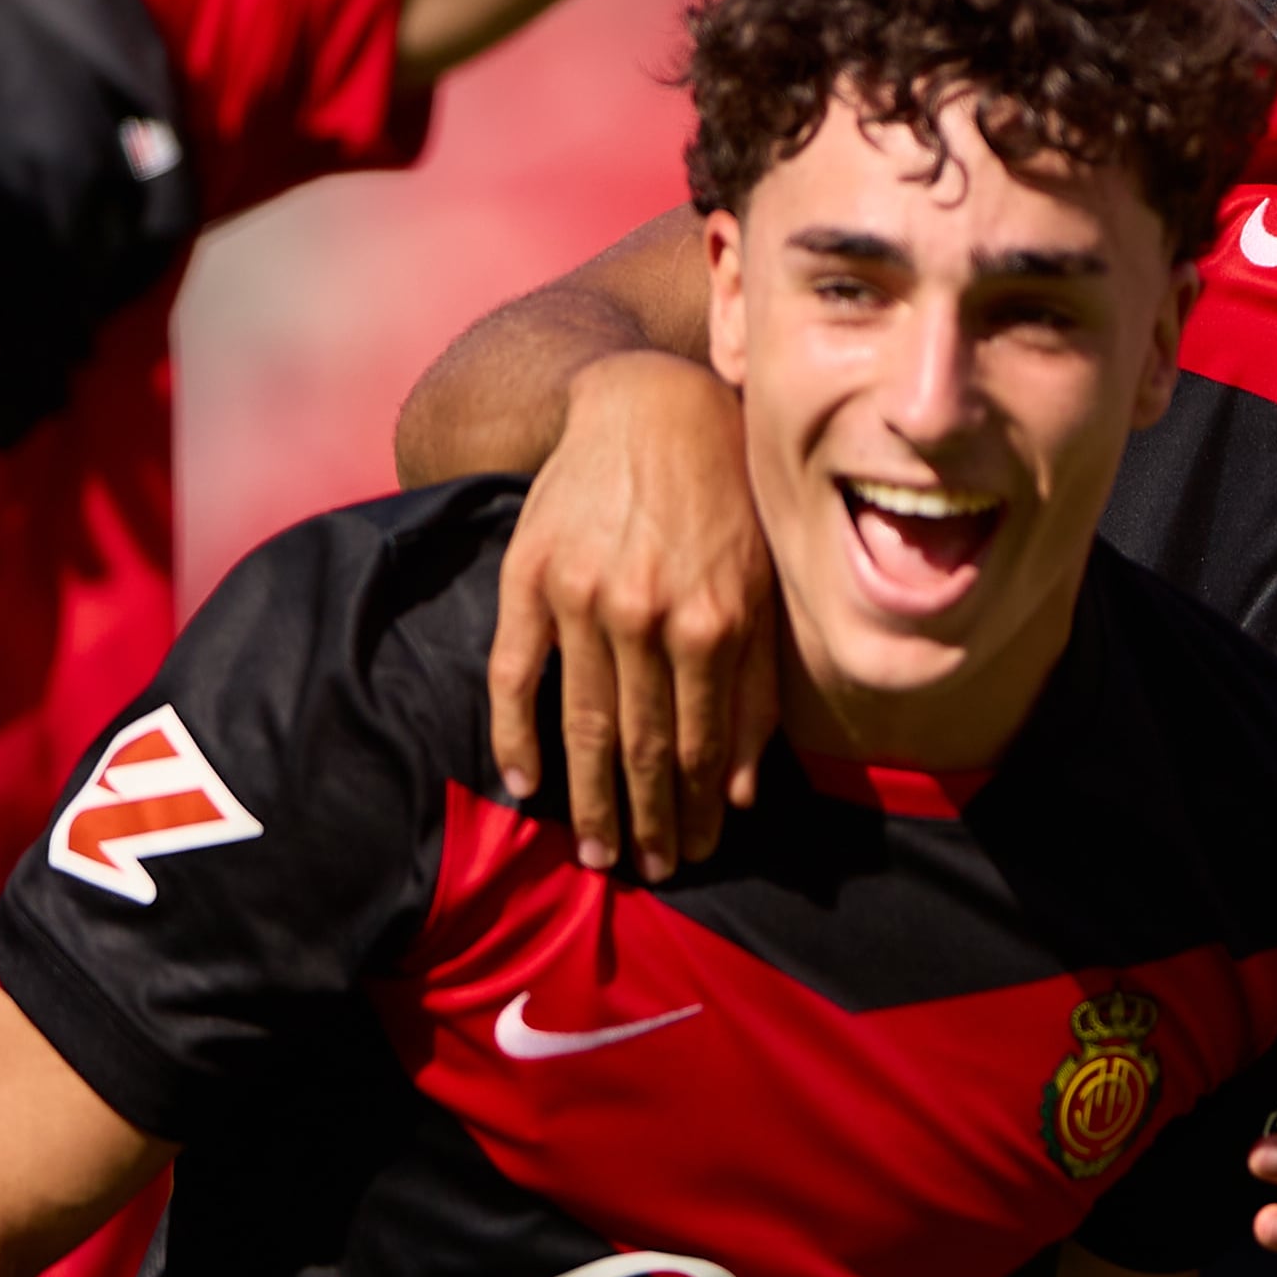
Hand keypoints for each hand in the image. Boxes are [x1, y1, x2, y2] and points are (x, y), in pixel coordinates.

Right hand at [483, 349, 777, 879]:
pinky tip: (522, 785)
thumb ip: (756, 685)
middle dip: (648, 821)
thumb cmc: (722, 497)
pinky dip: (514, 735)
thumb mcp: (762, 583)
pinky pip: (514, 674)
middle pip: (645, 748)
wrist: (648, 405)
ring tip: (596, 851)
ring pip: (582, 726)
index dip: (699, 809)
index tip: (696, 853)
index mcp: (714, 619)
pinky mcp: (529, 578)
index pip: (706, 745)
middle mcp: (647, 615)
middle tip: (646, 872)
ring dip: (589, 800)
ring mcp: (582, 598)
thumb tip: (745, 789)